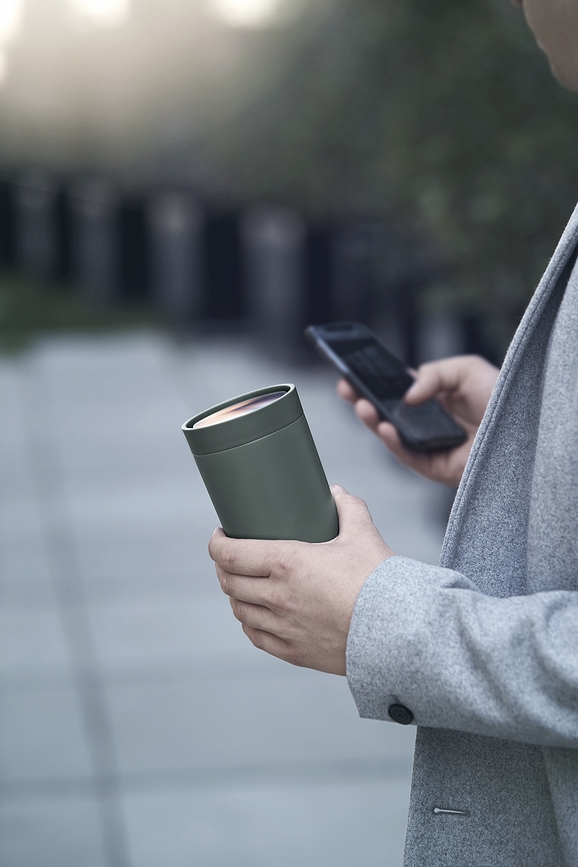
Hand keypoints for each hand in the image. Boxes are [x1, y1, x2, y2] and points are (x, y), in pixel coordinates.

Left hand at [208, 485, 393, 674]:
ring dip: (235, 595)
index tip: (219, 535)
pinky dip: (250, 623)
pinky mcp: (294, 652)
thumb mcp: (363, 534)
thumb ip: (348, 508)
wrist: (399, 632)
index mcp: (287, 563)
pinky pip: (257, 637)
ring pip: (240, 611)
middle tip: (230, 557)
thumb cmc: (380, 582)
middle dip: (224, 567)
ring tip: (242, 584)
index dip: (216, 543)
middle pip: (229, 582)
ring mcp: (283, 627)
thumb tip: (336, 492)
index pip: (230, 554)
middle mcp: (278, 597)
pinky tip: (255, 615)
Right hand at [338, 355, 498, 486]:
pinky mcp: (436, 467)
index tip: (352, 374)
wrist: (528, 426)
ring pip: (392, 437)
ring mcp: (429, 446)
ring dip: (373, 422)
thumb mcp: (466, 369)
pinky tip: (386, 427)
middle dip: (363, 401)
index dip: (373, 384)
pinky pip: (408, 456)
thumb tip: (407, 397)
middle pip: (386, 415)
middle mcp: (427, 424)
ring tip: (362, 405)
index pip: (395, 393)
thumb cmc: (502, 396)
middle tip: (345, 389)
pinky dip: (394, 442)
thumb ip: (432, 374)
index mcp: (433, 399)